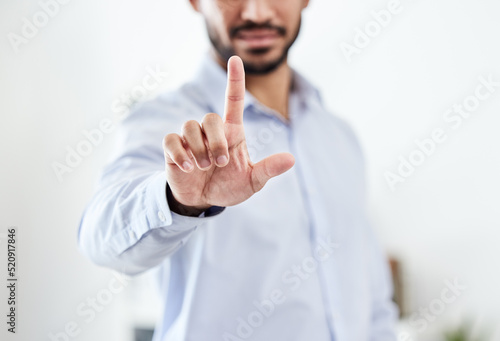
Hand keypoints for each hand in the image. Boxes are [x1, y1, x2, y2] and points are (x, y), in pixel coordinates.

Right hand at [162, 56, 294, 213]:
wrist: (203, 202)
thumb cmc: (229, 187)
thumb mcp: (252, 181)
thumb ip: (268, 169)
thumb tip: (291, 159)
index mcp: (232, 132)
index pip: (233, 100)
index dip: (234, 80)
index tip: (235, 59)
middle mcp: (210, 132)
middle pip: (209, 118)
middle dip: (215, 142)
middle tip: (220, 163)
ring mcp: (191, 139)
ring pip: (189, 126)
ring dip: (199, 150)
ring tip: (204, 168)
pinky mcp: (174, 149)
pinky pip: (171, 140)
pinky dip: (180, 153)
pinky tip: (188, 167)